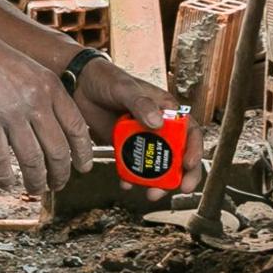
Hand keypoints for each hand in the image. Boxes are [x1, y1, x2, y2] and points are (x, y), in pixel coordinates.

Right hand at [0, 22, 93, 195]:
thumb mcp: (33, 72)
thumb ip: (49, 98)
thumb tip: (61, 130)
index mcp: (51, 89)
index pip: (77, 129)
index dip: (82, 154)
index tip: (83, 168)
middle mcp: (35, 102)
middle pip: (57, 151)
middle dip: (60, 175)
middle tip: (56, 185)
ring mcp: (10, 113)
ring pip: (32, 161)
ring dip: (35, 181)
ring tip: (34, 189)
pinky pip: (0, 160)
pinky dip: (5, 177)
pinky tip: (6, 182)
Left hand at [71, 57, 203, 196]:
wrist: (78, 85)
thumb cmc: (106, 78)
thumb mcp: (124, 88)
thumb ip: (140, 103)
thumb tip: (158, 123)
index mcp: (166, 110)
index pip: (190, 131)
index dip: (194, 149)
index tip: (188, 164)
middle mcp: (159, 127)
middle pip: (179, 154)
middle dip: (183, 174)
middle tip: (181, 189)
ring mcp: (142, 139)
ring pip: (158, 165)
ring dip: (158, 182)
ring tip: (152, 193)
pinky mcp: (125, 147)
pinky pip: (133, 167)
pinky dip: (132, 178)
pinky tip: (126, 184)